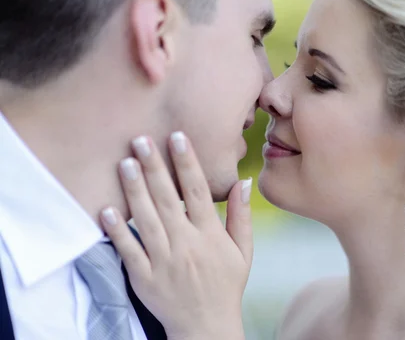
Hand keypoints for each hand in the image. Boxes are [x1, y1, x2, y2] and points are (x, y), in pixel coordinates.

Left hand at [100, 132, 252, 339]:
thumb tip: (242, 181)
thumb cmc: (226, 285)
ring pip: (146, 220)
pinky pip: (128, 251)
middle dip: (154, 168)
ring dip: (135, 191)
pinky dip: (117, 231)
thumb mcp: (244, 252)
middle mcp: (186, 244)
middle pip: (168, 200)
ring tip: (125, 162)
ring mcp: (163, 261)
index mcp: (210, 235)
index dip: (187, 163)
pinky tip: (106, 209)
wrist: (207, 327)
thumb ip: (241, 216)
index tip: (177, 138)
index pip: (199, 192)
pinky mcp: (144, 278)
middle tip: (141, 140)